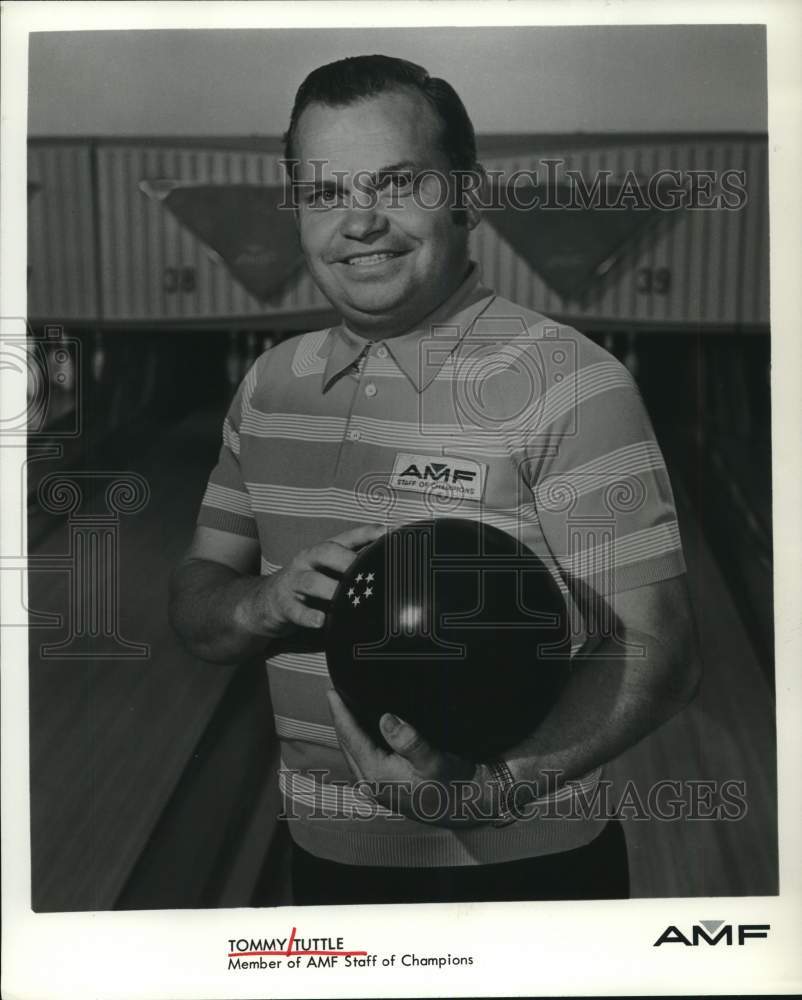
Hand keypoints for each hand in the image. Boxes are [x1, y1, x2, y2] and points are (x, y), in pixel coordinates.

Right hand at [237, 524, 385, 638]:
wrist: (265, 602)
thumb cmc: (308, 585)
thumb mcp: (327, 571)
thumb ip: (353, 568)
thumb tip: (388, 566)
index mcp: (322, 551)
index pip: (345, 537)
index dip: (365, 533)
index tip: (386, 532)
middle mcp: (307, 561)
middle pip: (326, 552)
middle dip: (347, 559)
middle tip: (366, 570)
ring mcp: (293, 582)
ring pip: (311, 581)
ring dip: (330, 589)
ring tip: (344, 598)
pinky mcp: (283, 605)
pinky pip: (295, 610)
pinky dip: (307, 616)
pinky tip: (320, 621)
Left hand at [327, 690, 493, 827]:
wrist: (466, 805)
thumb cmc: (452, 785)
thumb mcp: (434, 759)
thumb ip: (409, 740)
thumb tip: (386, 720)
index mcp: (377, 775)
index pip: (350, 737)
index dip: (340, 713)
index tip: (332, 693)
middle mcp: (371, 783)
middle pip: (347, 744)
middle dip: (341, 719)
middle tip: (336, 695)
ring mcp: (377, 787)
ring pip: (353, 752)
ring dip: (349, 731)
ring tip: (346, 710)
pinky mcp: (385, 787)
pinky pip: (363, 759)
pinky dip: (360, 742)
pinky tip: (366, 732)